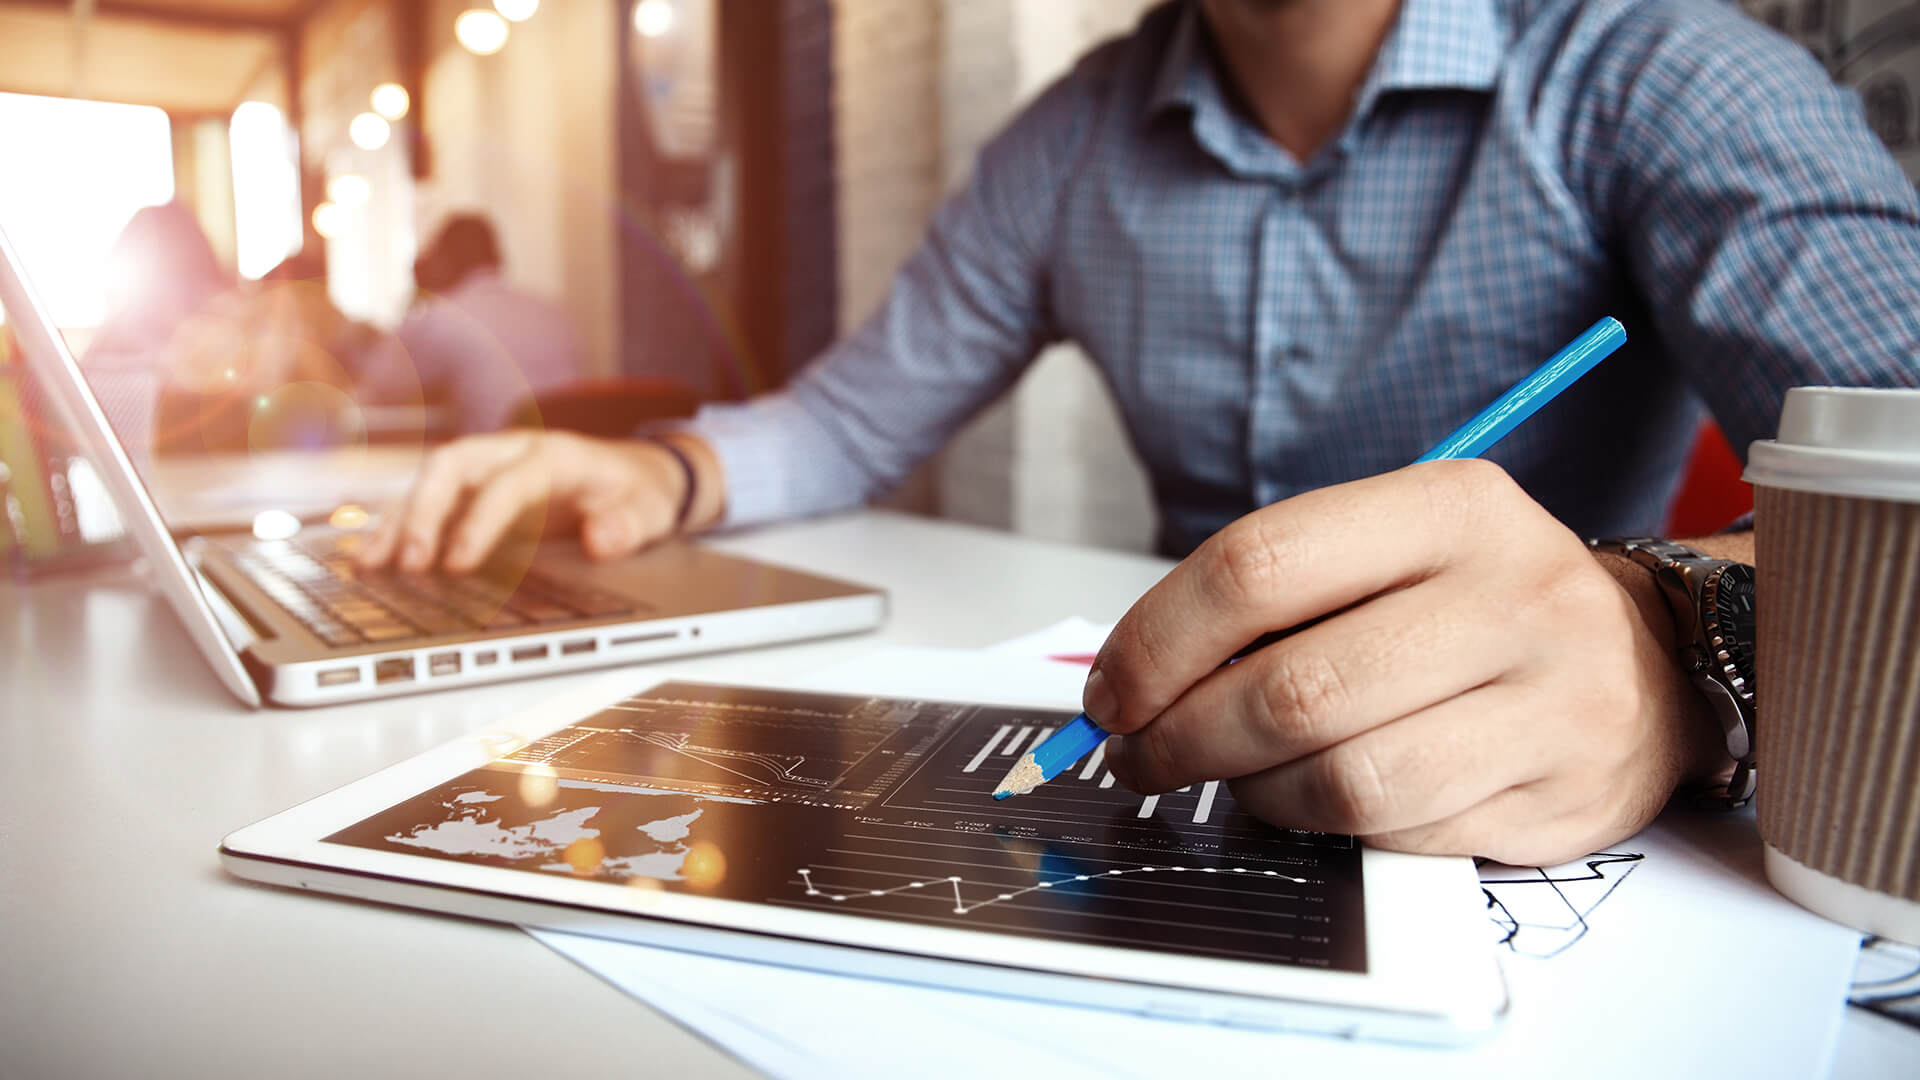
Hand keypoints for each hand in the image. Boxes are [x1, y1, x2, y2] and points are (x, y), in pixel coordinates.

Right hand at [357, 430, 711, 573]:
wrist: (636, 472)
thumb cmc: (638, 492)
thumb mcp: (650, 510)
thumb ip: (629, 524)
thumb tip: (602, 538)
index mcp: (555, 455)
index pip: (509, 483)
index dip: (481, 521)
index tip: (458, 562)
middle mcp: (513, 452)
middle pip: (454, 466)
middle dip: (424, 511)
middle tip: (408, 562)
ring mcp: (490, 467)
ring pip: (431, 482)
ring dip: (398, 520)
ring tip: (369, 561)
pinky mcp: (475, 489)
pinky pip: (429, 502)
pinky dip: (398, 526)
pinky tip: (372, 555)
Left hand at [1087, 459, 1722, 866]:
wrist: (1645, 661)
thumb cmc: (1474, 605)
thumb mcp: (1392, 553)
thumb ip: (1275, 598)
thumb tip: (1132, 683)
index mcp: (1448, 505)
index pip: (1259, 565)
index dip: (1158, 641)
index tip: (1112, 693)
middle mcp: (1511, 591)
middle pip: (1292, 688)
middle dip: (1184, 738)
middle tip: (1141, 758)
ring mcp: (1551, 697)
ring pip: (1344, 779)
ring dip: (1254, 794)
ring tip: (1233, 780)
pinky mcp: (1561, 791)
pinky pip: (1401, 834)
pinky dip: (1332, 829)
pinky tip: (1322, 802)